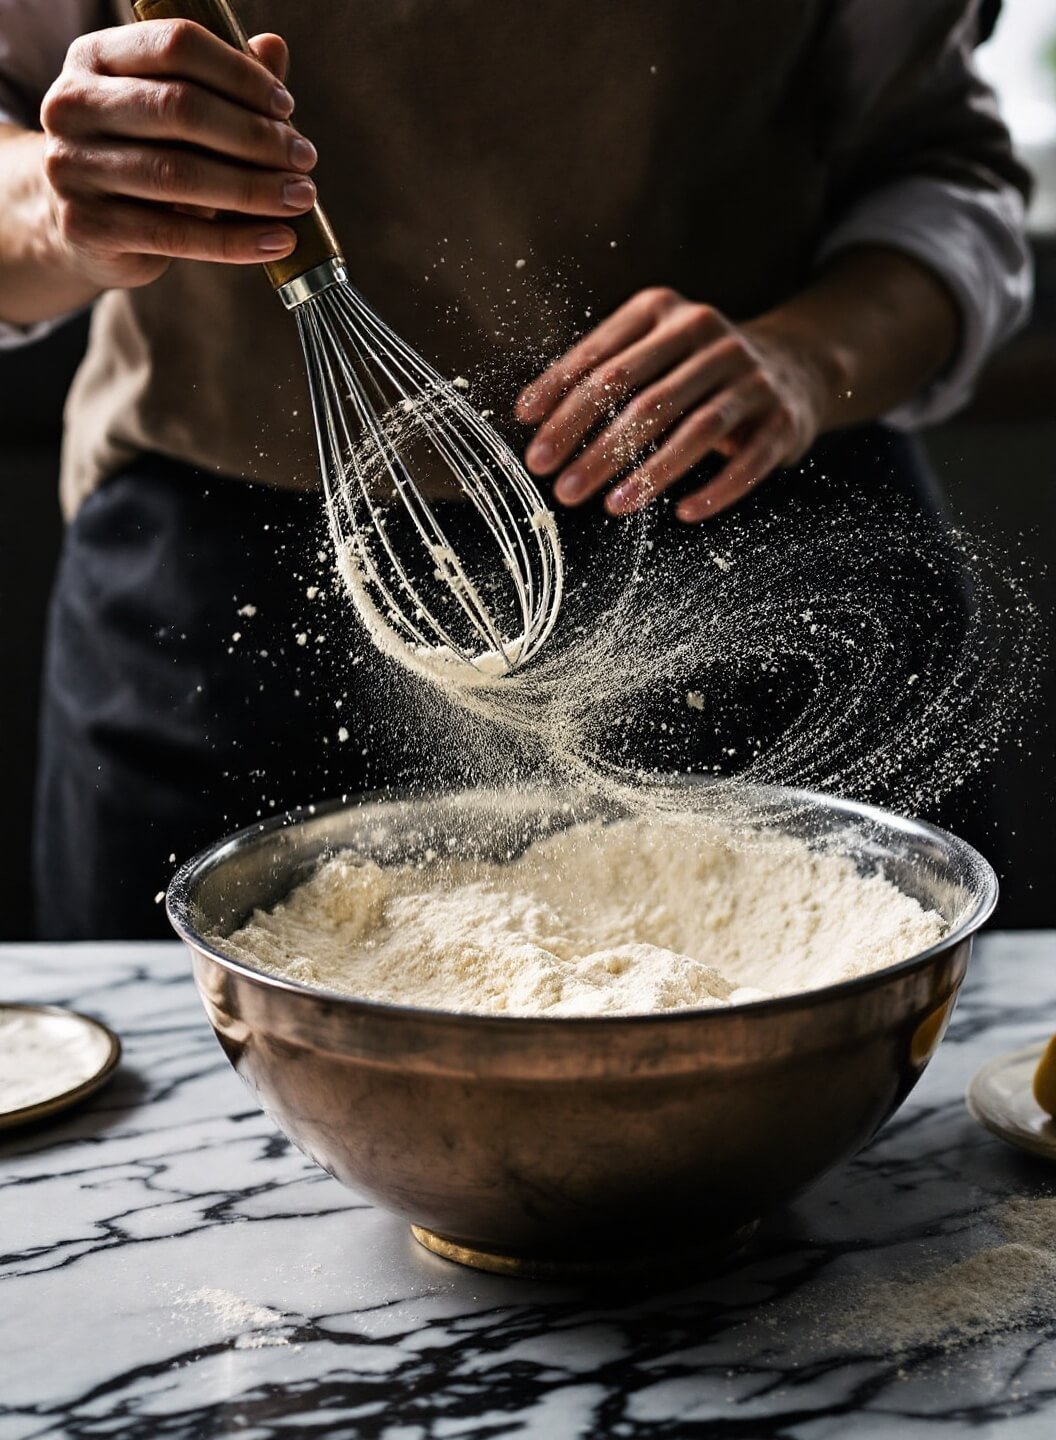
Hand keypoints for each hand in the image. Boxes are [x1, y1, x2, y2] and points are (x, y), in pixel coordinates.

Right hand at [39, 20, 315, 291]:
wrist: (86, 227)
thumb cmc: (143, 157)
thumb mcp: (177, 114)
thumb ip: (222, 83)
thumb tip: (274, 49)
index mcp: (95, 57)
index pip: (176, 44)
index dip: (239, 73)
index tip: (286, 107)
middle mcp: (72, 104)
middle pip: (179, 108)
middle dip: (254, 136)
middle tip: (305, 159)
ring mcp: (72, 166)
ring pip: (178, 174)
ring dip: (252, 189)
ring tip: (300, 198)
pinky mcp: (86, 226)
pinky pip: (175, 235)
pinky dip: (236, 241)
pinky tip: (279, 241)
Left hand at [515, 287, 834, 522]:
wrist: (795, 363)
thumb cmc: (697, 368)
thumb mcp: (650, 351)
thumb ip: (599, 373)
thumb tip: (531, 415)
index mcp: (663, 312)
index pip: (603, 360)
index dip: (562, 397)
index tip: (529, 435)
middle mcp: (708, 336)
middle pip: (641, 396)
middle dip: (594, 445)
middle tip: (560, 486)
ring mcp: (750, 375)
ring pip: (693, 428)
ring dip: (648, 471)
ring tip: (610, 506)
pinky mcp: (782, 416)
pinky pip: (749, 460)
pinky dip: (718, 490)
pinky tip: (685, 513)